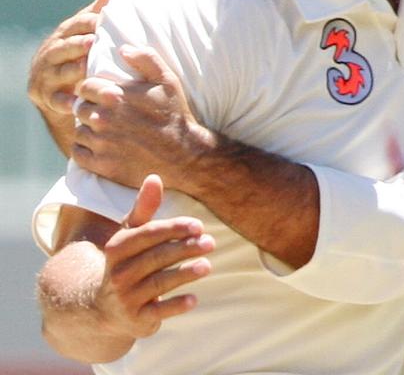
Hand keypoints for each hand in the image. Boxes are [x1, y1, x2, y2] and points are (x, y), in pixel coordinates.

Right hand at [27, 0, 121, 151]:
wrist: (60, 88)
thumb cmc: (81, 51)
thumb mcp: (90, 29)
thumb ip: (102, 6)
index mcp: (64, 33)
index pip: (76, 24)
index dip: (90, 21)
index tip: (106, 18)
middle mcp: (51, 52)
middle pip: (64, 46)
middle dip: (78, 44)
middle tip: (93, 43)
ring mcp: (46, 74)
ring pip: (60, 72)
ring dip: (74, 71)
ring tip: (87, 70)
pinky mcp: (46, 96)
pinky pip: (57, 100)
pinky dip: (67, 101)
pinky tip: (78, 102)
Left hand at [72, 45, 216, 189]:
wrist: (185, 155)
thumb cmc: (175, 116)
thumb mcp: (168, 81)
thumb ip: (146, 59)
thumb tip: (123, 49)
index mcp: (114, 96)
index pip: (85, 87)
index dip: (94, 91)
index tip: (106, 98)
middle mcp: (103, 118)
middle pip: (79, 108)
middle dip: (91, 110)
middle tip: (108, 116)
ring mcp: (100, 143)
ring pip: (79, 131)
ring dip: (89, 130)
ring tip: (107, 132)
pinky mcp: (100, 164)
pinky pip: (78, 153)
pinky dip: (86, 151)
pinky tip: (103, 148)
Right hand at [95, 175, 213, 338]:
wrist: (100, 308)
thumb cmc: (125, 262)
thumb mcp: (129, 236)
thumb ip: (144, 209)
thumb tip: (155, 176)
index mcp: (116, 249)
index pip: (147, 235)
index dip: (173, 229)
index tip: (198, 226)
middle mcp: (118, 273)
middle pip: (156, 257)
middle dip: (184, 248)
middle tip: (210, 242)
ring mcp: (126, 298)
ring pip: (159, 282)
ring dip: (184, 273)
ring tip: (207, 265)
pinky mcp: (136, 319)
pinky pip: (158, 311)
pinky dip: (175, 306)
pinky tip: (194, 299)